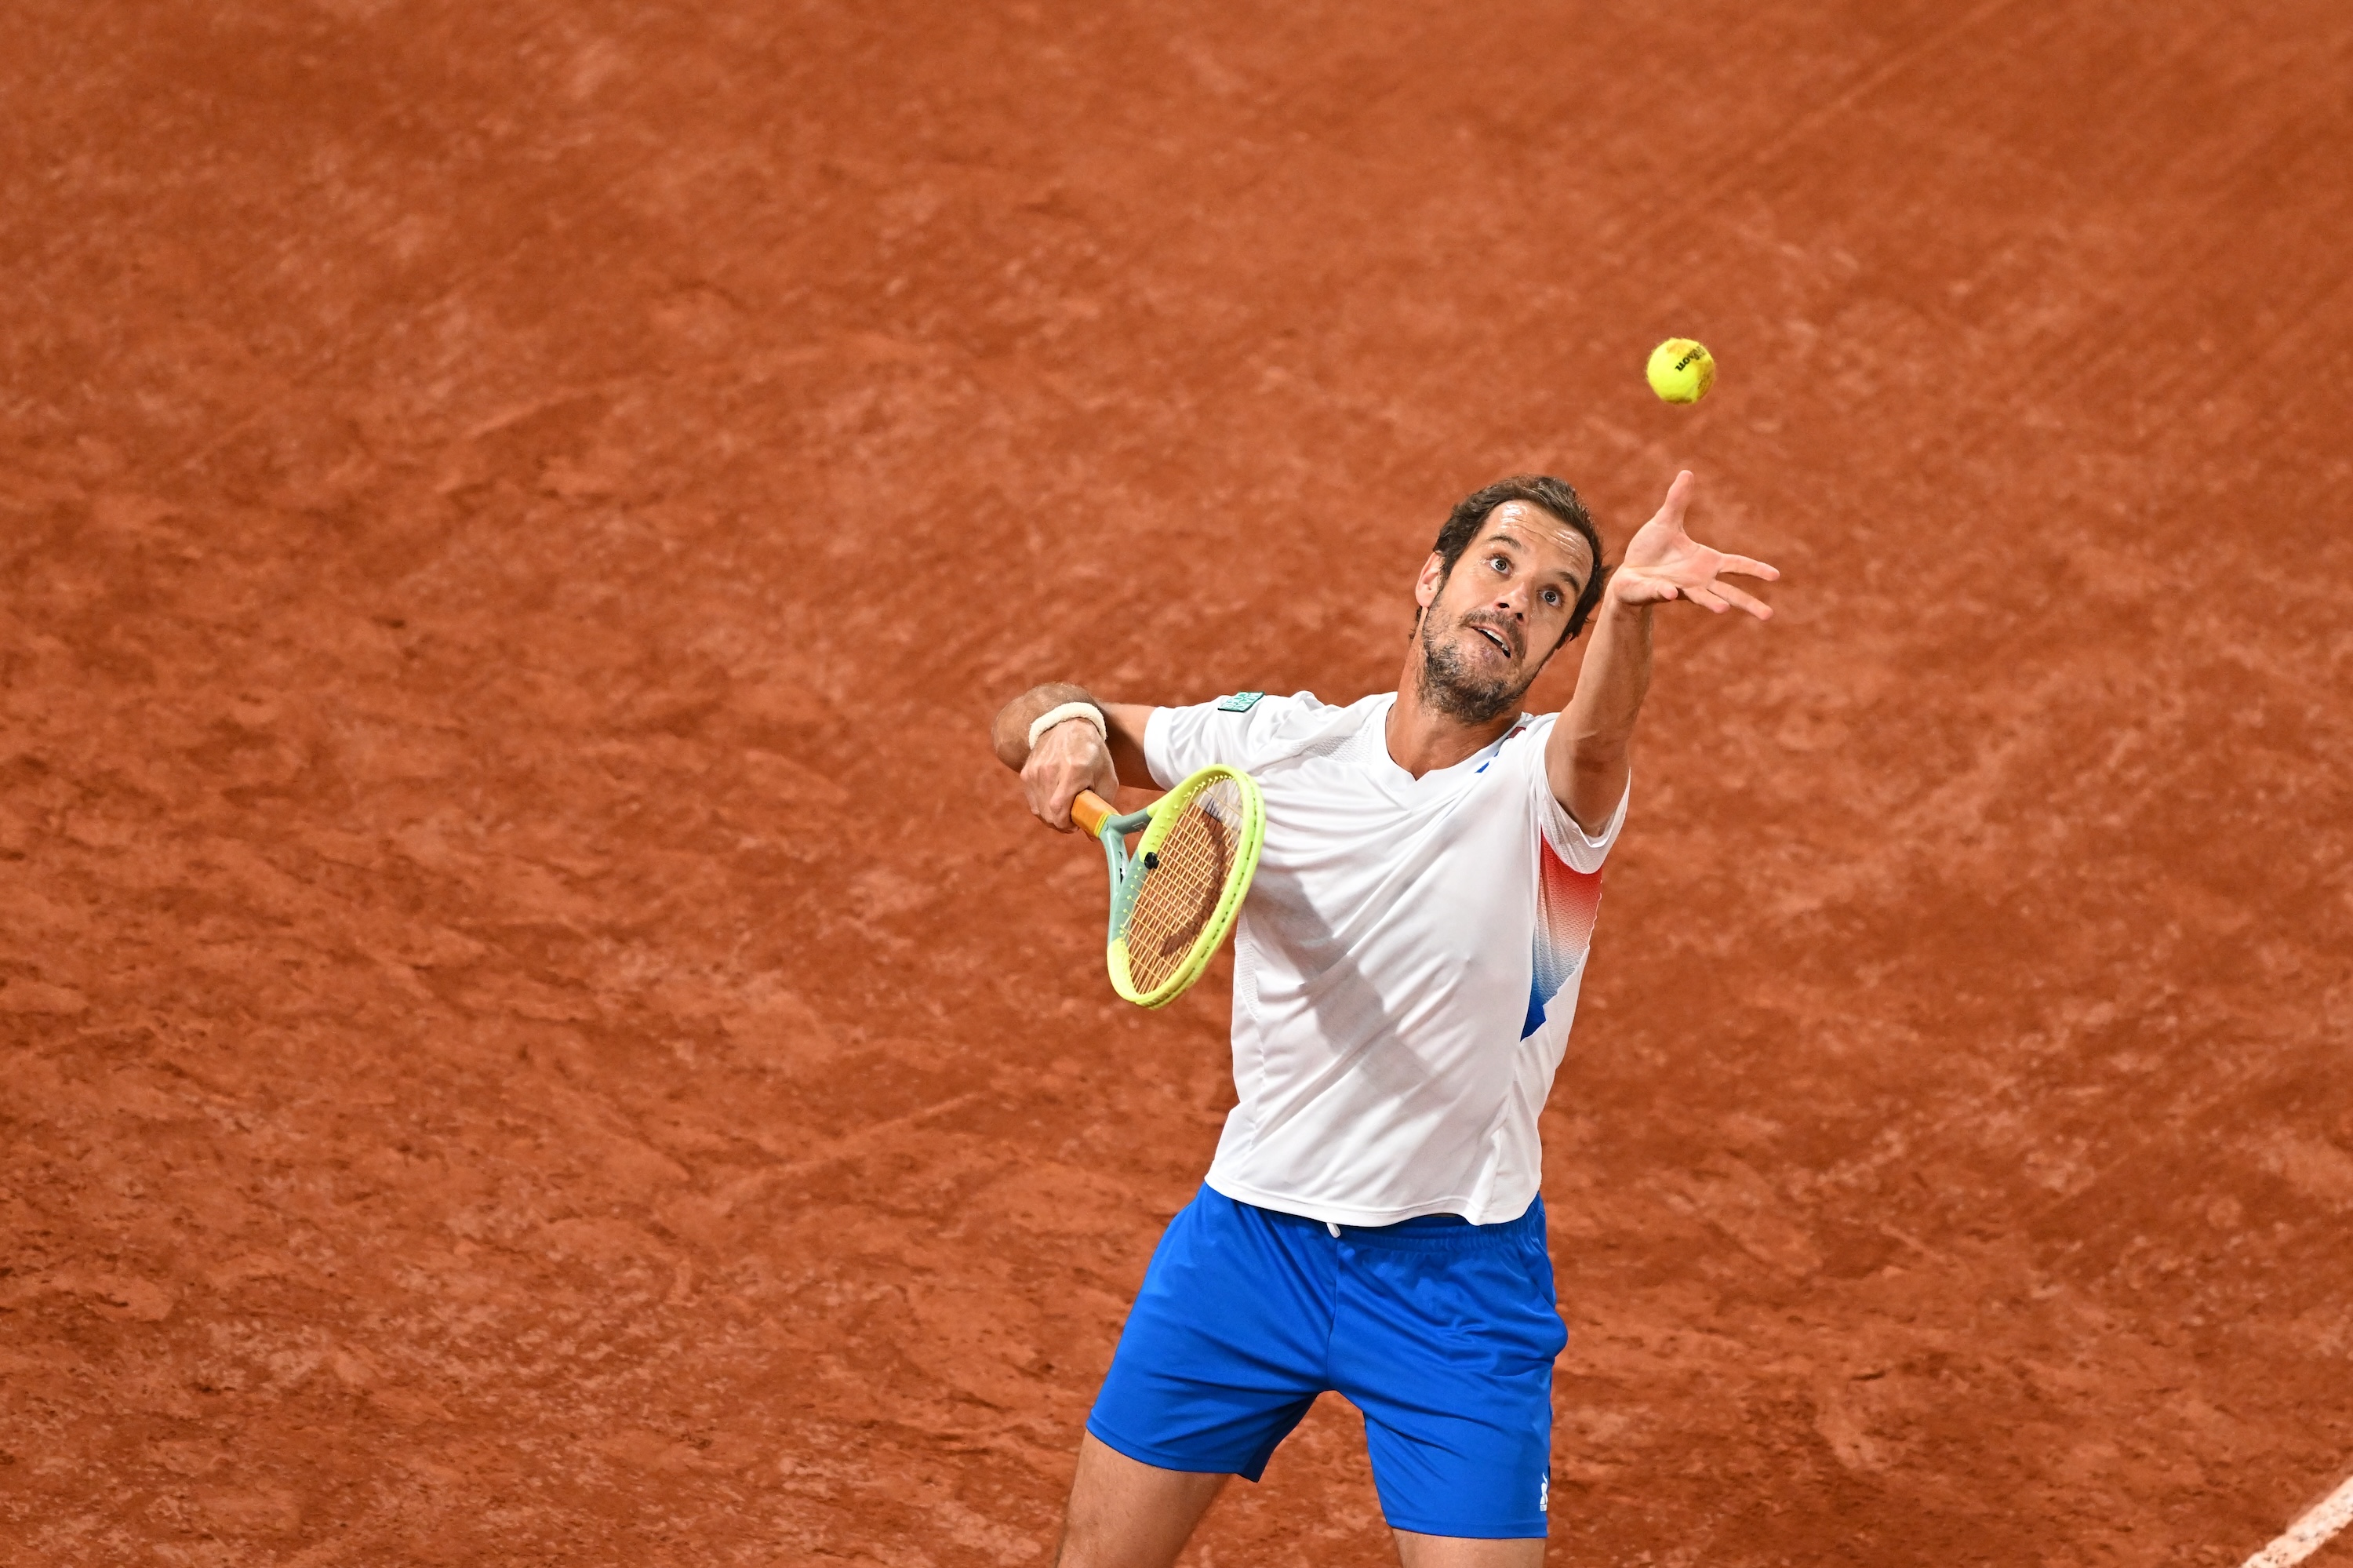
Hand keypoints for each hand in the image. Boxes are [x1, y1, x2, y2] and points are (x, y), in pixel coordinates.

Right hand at [1022, 717, 1121, 832]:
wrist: (1066, 723)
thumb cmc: (1091, 751)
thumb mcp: (1106, 775)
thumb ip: (1103, 805)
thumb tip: (1094, 836)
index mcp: (1073, 770)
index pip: (1059, 809)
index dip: (1066, 825)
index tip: (1076, 825)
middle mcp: (1050, 771)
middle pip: (1048, 814)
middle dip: (1061, 824)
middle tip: (1073, 819)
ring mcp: (1035, 772)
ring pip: (1039, 811)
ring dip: (1052, 817)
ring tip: (1065, 807)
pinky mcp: (1026, 773)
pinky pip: (1033, 802)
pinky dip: (1043, 806)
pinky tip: (1055, 797)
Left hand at [1609, 470, 1778, 617]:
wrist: (1628, 572)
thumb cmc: (1650, 548)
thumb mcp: (1665, 520)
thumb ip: (1677, 501)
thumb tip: (1687, 472)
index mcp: (1707, 562)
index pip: (1737, 566)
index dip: (1756, 570)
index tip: (1776, 576)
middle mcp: (1699, 580)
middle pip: (1729, 594)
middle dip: (1748, 603)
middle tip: (1769, 616)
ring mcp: (1680, 589)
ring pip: (1701, 599)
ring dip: (1712, 604)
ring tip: (1724, 609)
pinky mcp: (1658, 593)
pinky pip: (1663, 592)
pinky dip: (1665, 592)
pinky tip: (1670, 592)